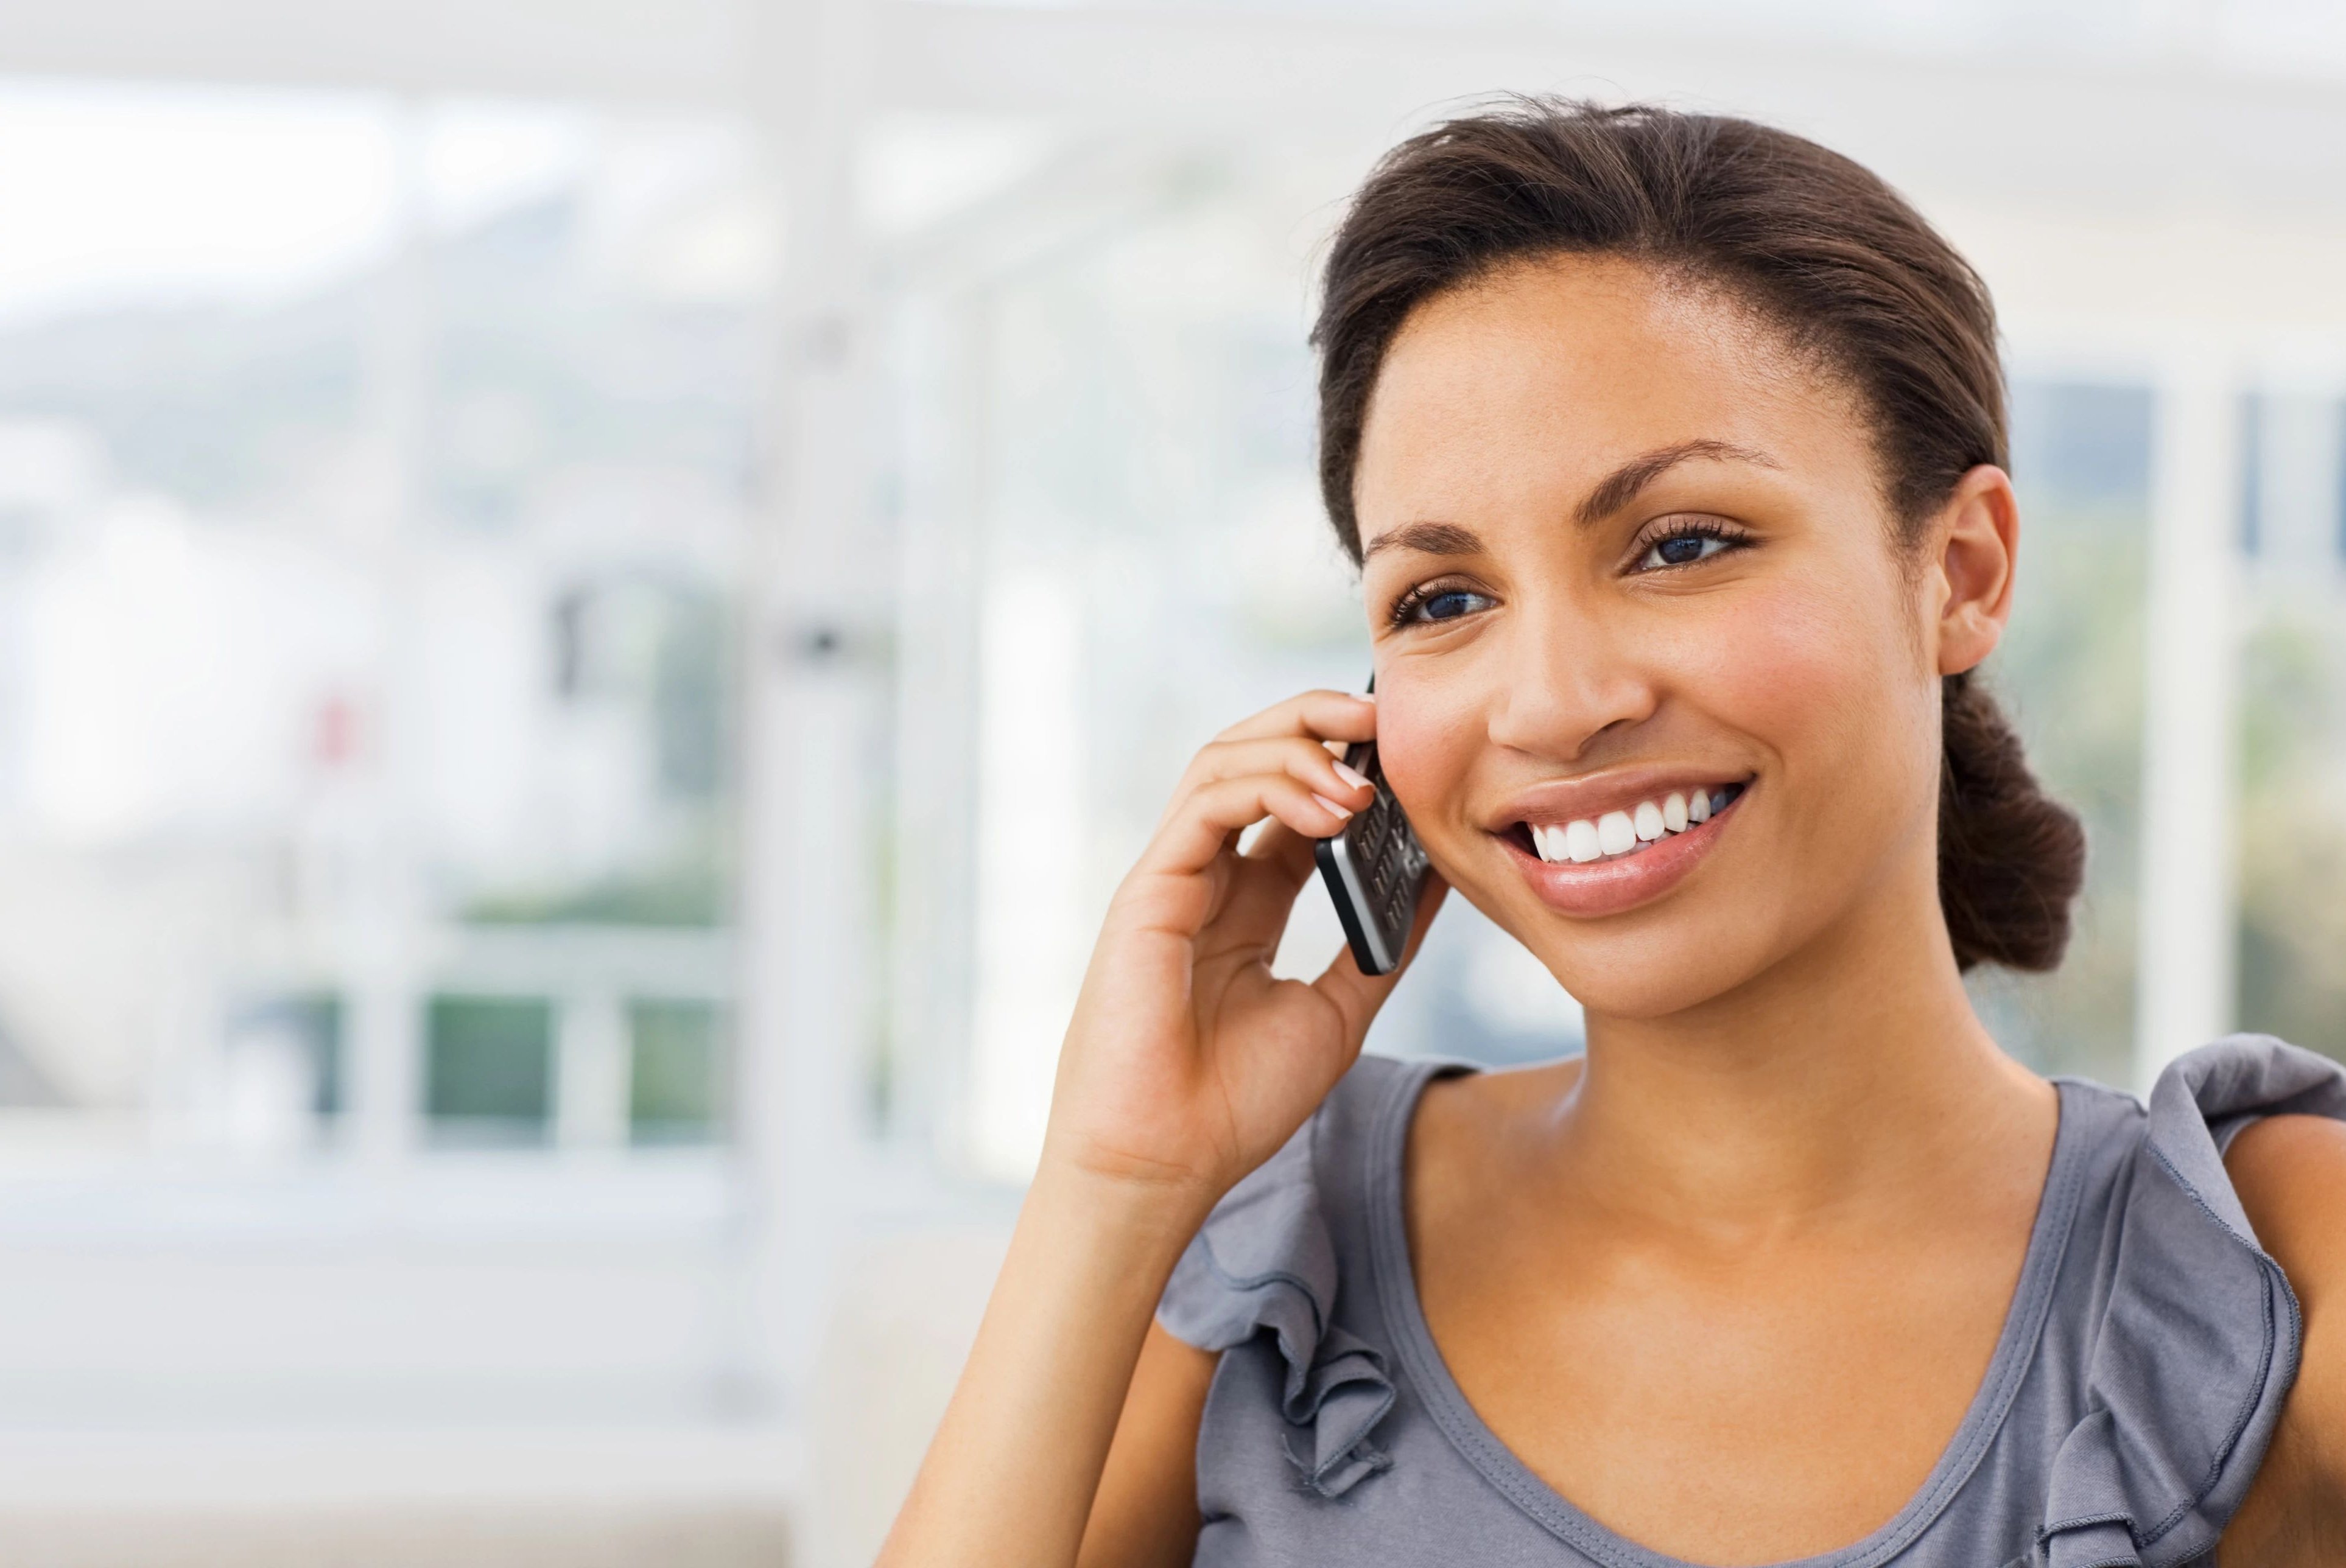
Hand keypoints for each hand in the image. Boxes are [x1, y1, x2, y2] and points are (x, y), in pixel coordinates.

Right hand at [1041, 689, 1445, 1208]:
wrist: (1165, 1164)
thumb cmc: (1234, 1104)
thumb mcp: (1339, 1010)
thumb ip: (1383, 944)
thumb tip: (1441, 880)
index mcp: (1246, 903)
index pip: (1293, 799)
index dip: (1348, 764)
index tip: (1410, 757)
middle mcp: (1206, 877)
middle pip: (1253, 757)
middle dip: (1318, 723)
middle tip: (1384, 718)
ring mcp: (1174, 878)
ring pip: (1224, 760)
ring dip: (1298, 745)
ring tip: (1363, 770)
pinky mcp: (1149, 889)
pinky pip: (1206, 803)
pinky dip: (1268, 785)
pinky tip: (1328, 808)